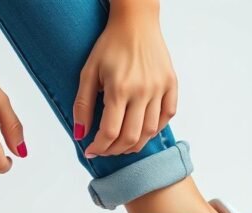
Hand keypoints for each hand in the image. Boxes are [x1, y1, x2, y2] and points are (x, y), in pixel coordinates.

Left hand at [74, 1, 176, 157]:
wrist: (136, 22)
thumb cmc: (110, 45)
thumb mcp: (88, 72)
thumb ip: (82, 105)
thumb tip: (80, 133)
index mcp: (119, 88)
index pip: (110, 131)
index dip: (99, 147)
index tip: (91, 150)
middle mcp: (142, 91)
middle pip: (131, 137)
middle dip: (115, 150)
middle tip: (105, 149)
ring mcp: (160, 88)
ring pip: (150, 131)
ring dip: (134, 144)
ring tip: (122, 144)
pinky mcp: (171, 84)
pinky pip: (167, 116)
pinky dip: (155, 129)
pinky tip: (142, 129)